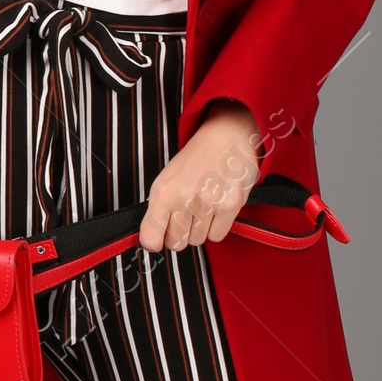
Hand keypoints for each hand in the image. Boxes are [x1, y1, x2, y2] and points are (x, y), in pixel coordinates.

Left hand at [139, 101, 261, 251]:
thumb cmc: (195, 160)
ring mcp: (208, 202)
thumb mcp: (166, 181)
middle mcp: (184, 198)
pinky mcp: (230, 205)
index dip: (156, 240)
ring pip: (197, 241)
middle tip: (186, 214)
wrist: (225, 136)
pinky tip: (216, 206)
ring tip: (203, 204)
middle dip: (180, 233)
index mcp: (163, 192)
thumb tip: (152, 241)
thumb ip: (156, 212)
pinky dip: (217, 226)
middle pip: (176, 244)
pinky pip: (217, 236)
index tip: (160, 235)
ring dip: (200, 228)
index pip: (151, 240)